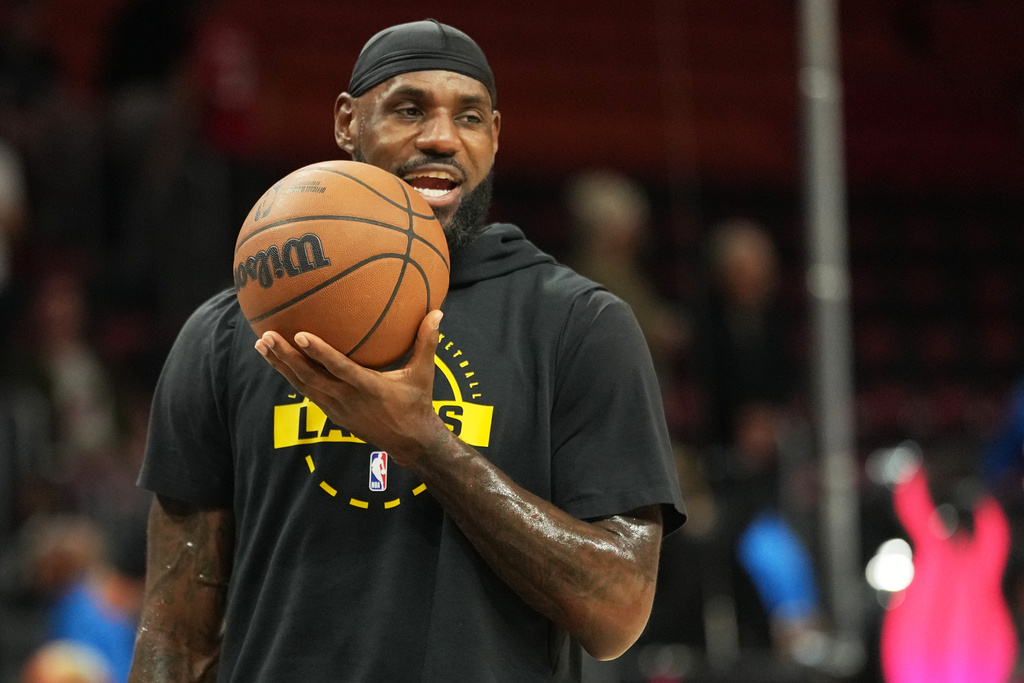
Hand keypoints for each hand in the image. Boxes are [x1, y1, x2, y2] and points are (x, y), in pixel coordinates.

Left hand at [254, 310, 447, 465]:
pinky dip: (291, 376)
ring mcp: (336, 408)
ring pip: (302, 385)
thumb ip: (427, 342)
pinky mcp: (332, 413)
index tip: (299, 335)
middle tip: (265, 336)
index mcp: (368, 387)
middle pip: (309, 377)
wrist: (409, 442)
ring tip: (262, 345)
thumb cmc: (417, 403)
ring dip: (281, 366)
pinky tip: (279, 361)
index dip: (318, 352)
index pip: (339, 367)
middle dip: (285, 357)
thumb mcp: (423, 374)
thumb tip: (437, 312)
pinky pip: (307, 392)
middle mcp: (347, 398)